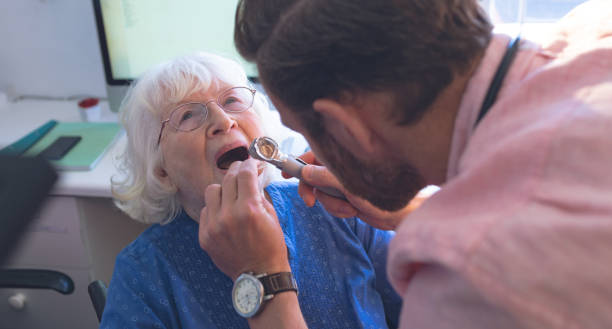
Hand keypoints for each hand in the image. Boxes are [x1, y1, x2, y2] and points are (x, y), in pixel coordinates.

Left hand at [199, 159, 289, 280]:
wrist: (260, 275)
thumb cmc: (271, 245)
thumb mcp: (272, 216)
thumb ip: (259, 193)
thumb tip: (253, 175)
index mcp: (249, 209)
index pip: (245, 174)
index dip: (249, 164)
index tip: (252, 163)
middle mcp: (229, 215)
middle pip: (227, 179)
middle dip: (237, 171)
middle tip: (242, 172)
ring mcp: (214, 226)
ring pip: (212, 191)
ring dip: (223, 189)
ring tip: (232, 195)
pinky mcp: (205, 236)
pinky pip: (205, 211)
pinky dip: (216, 208)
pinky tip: (225, 214)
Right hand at [286, 151, 425, 230]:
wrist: (402, 214)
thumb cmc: (383, 194)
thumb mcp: (349, 185)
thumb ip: (325, 177)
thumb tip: (305, 172)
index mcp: (343, 158)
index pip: (313, 155)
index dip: (297, 162)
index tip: (285, 173)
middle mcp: (341, 168)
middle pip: (313, 177)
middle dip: (313, 191)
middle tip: (309, 202)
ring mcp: (344, 183)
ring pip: (323, 194)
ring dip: (333, 205)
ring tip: (351, 207)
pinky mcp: (348, 196)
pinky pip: (332, 204)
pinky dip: (340, 210)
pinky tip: (354, 211)